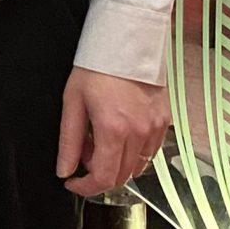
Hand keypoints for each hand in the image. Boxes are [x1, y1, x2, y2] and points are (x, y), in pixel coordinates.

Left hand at [56, 69, 168, 198]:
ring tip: (102, 139)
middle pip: (121, 177)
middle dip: (99, 174)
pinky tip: (121, 135)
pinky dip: (134, 153)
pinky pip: (150, 152)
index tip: (74, 183)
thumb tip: (65, 170)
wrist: (126, 41)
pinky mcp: (164, 121)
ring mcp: (155, 128)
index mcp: (113, 130)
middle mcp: (139, 133)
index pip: (103, 178)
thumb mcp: (73, 102)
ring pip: (137, 167)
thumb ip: (69, 141)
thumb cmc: (97, 66)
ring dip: (117, 164)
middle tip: (85, 153)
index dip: (86, 187)